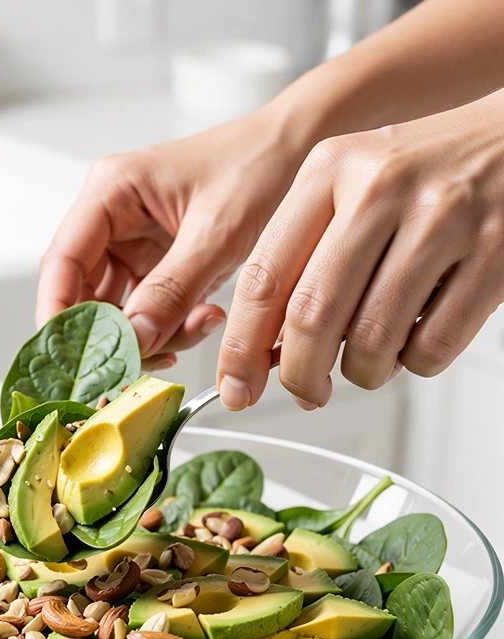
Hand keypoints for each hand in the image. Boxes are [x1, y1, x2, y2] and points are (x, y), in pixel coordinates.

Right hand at [37, 110, 306, 371]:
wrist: (297, 156)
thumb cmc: (259, 166)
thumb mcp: (216, 233)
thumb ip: (171, 290)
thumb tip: (133, 339)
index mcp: (112, 191)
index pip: (62, 263)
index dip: (58, 315)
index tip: (73, 359)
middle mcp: (112, 218)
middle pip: (83, 295)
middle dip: (112, 334)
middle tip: (145, 360)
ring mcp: (132, 245)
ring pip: (116, 312)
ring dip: (148, 335)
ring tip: (199, 326)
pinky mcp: (155, 267)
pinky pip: (146, 313)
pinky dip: (168, 328)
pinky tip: (201, 321)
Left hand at [217, 92, 503, 409]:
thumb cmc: (426, 175)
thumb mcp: (350, 188)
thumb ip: (303, 258)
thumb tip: (263, 352)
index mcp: (330, 169)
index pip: (264, 277)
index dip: (242, 347)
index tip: (237, 387)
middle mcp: (381, 186)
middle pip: (312, 315)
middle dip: (301, 374)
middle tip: (307, 392)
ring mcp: (442, 218)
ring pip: (373, 341)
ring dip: (365, 373)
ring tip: (373, 359)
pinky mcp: (496, 252)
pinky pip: (433, 346)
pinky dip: (417, 363)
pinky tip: (419, 338)